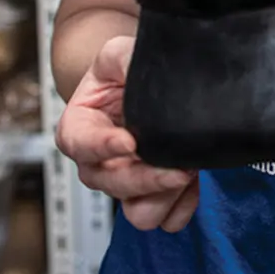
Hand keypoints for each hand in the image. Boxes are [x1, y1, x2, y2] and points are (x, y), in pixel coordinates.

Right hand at [55, 35, 199, 231]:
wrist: (146, 86)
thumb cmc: (123, 70)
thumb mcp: (118, 54)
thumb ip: (122, 58)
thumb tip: (135, 67)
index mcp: (79, 127)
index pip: (79, 143)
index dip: (102, 146)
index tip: (130, 141)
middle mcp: (98, 163)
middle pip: (113, 185)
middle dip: (148, 177)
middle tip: (180, 164)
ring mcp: (125, 183)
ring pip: (139, 212)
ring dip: (165, 196)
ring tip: (188, 170)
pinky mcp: (152, 196)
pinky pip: (166, 219)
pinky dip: (182, 206)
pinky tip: (195, 182)